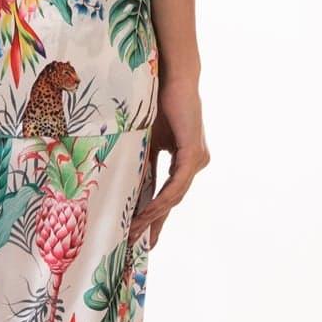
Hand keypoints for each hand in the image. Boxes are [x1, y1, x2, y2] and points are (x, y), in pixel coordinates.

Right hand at [131, 77, 207, 248]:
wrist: (172, 75)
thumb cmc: (157, 101)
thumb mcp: (145, 140)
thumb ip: (142, 163)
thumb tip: (125, 186)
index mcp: (184, 159)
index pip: (168, 193)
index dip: (154, 216)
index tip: (142, 235)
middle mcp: (194, 162)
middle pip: (172, 201)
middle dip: (155, 225)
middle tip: (139, 246)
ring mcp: (196, 160)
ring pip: (175, 197)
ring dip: (154, 216)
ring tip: (135, 232)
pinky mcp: (194, 154)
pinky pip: (177, 185)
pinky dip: (162, 200)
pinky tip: (148, 213)